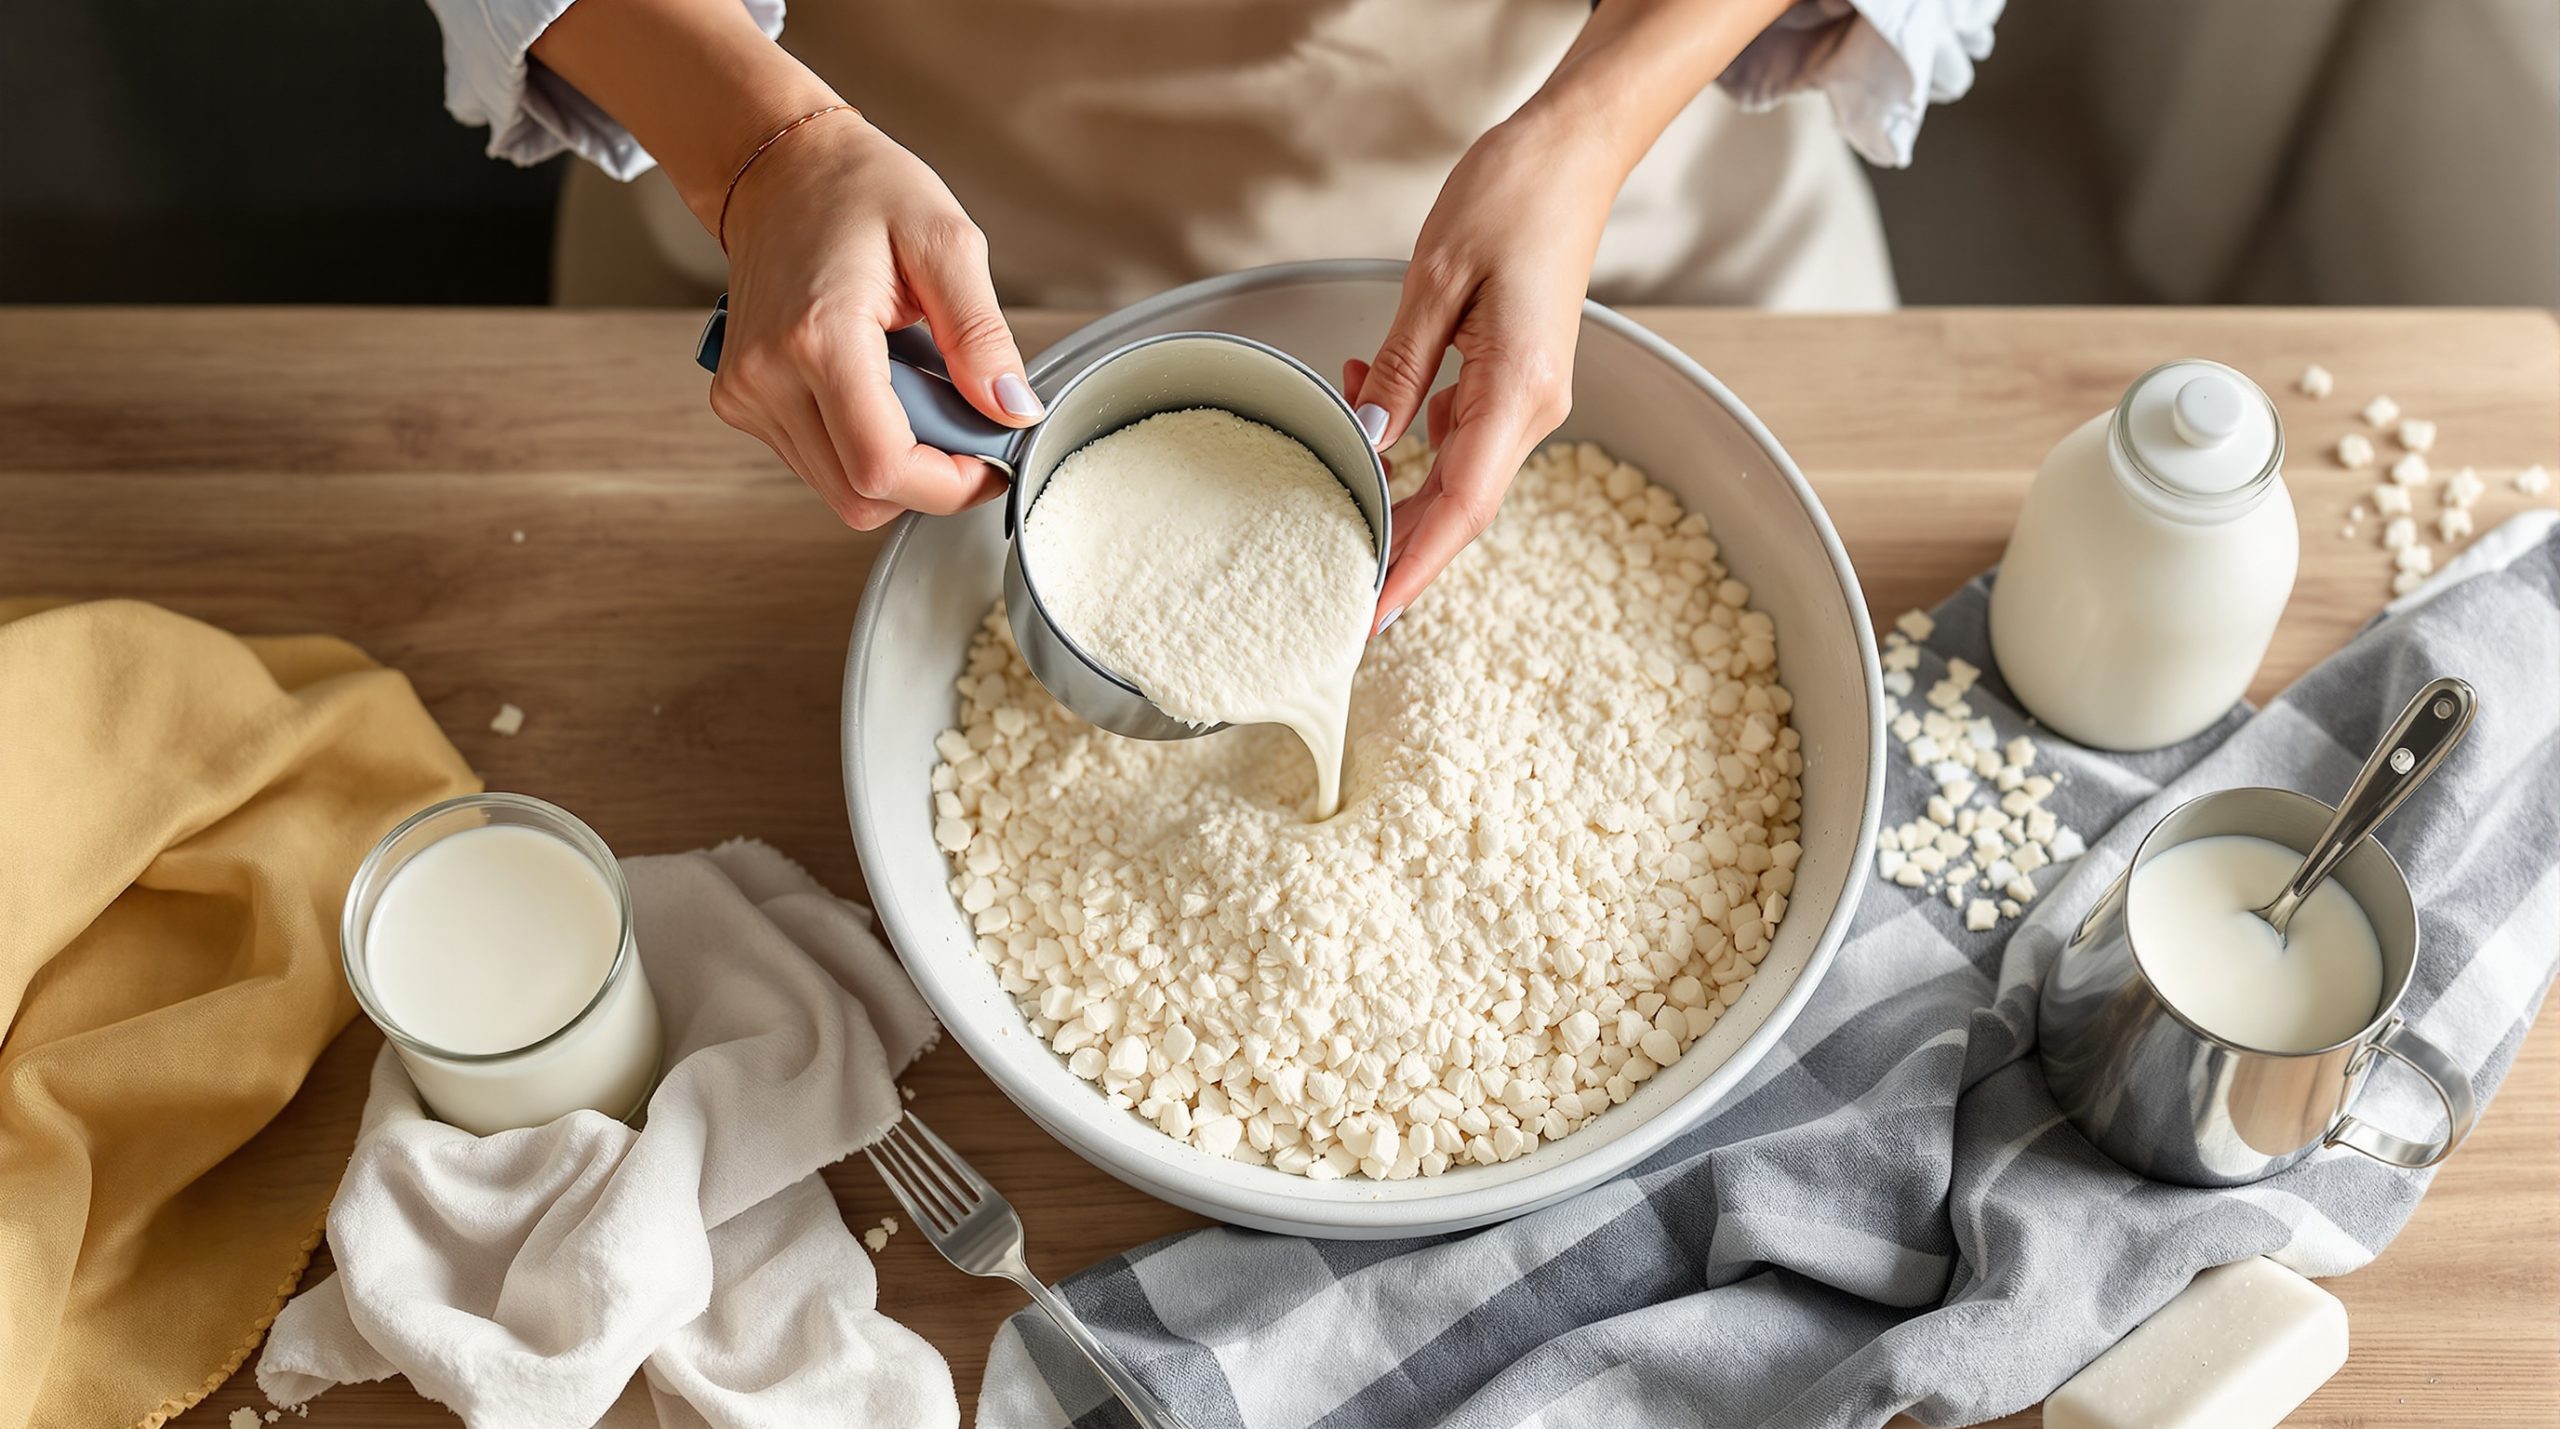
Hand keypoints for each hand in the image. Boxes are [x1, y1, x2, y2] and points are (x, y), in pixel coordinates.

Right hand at [710, 112, 1039, 528]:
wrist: (781, 170)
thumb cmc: (860, 191)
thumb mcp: (946, 242)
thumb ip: (983, 335)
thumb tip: (1014, 410)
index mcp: (818, 336)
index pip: (883, 466)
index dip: (949, 485)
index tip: (990, 459)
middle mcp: (767, 375)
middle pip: (861, 495)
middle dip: (929, 482)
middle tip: (966, 425)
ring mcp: (746, 393)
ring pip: (840, 490)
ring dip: (897, 464)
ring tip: (918, 389)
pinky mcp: (741, 401)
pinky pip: (817, 464)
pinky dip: (862, 446)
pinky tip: (879, 389)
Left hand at [1344, 112, 1618, 630]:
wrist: (1574, 151)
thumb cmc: (1514, 195)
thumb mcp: (1436, 278)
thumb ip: (1402, 369)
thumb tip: (1369, 439)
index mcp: (1518, 389)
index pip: (1462, 507)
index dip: (1414, 568)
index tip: (1371, 615)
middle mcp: (1533, 407)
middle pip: (1458, 504)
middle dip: (1396, 544)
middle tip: (1329, 578)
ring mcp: (1529, 397)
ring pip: (1454, 470)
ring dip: (1391, 473)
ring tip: (1333, 447)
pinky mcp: (1517, 378)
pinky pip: (1458, 430)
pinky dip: (1407, 428)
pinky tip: (1367, 393)